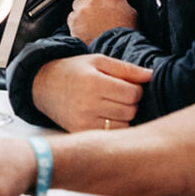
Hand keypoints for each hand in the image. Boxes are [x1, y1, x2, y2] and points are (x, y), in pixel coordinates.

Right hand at [31, 54, 151, 132]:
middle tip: (118, 96)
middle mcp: (88, 104)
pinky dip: (113, 126)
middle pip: (130, 110)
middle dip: (130, 103)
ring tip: (112, 106)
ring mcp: (83, 121)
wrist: (44, 86)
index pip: (133, 93)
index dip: (136, 89)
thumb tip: (150, 75)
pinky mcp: (80, 132)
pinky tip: (105, 116)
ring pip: (123, 125)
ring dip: (124, 116)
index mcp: (93, 82)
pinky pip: (110, 134)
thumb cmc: (74, 71)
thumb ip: (125, 68)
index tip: (127, 86)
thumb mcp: (97, 61)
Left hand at [67, 0, 136, 43]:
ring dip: (82, 7)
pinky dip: (77, 20)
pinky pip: (72, 15)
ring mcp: (83, 9)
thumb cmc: (127, 33)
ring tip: (91, 19)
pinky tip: (85, 27)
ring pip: (76, 1)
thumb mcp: (132, 12)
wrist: (116, 51)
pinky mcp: (74, 20)